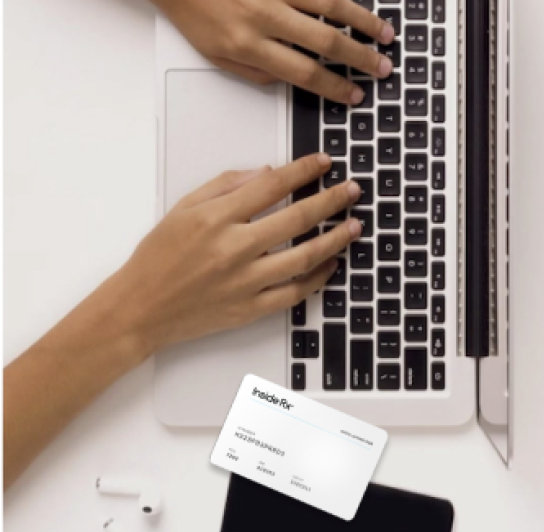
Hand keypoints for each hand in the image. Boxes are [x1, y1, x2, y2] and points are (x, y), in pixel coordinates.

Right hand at [116, 154, 361, 352]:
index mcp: (216, 218)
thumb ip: (224, 185)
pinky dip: (317, 279)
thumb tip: (266, 171)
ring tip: (355, 227)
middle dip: (331, 200)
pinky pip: (294, 293)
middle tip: (353, 191)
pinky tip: (331, 265)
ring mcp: (245, 282)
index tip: (324, 162)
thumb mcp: (182, 209)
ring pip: (303, 258)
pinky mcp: (250, 309)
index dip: (303, 170)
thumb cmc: (158, 256)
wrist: (142, 308)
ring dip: (334, 240)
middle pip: (297, 218)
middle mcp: (234, 248)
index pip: (271, 185)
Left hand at [153, 0, 394, 103]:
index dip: (334, 87)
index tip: (354, 95)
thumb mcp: (217, 57)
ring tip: (385, 35)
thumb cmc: (194, 13)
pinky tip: (359, 6)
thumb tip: (291, 80)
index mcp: (250, 45)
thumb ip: (256, 72)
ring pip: (331, 4)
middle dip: (360, 57)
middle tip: (383, 68)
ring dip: (363, 21)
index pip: (304, 72)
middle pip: (326, 40)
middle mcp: (266, 15)